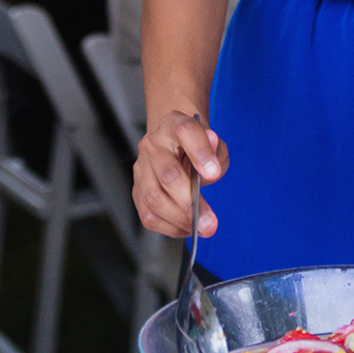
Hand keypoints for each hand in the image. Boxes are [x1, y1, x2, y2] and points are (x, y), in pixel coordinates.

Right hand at [133, 110, 228, 236]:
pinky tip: (186, 227)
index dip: (200, 153)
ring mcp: (141, 167)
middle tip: (209, 223)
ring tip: (200, 228)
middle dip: (190, 203)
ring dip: (179, 219)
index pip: (186, 132)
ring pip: (154, 198)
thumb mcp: (214, 143)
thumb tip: (212, 165)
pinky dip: (169, 227)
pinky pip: (148, 215)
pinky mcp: (137, 190)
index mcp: (174, 124)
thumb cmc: (196, 147)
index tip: (214, 173)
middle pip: (168, 174)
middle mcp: (153, 144)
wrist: (174, 144)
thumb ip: (216, 152)